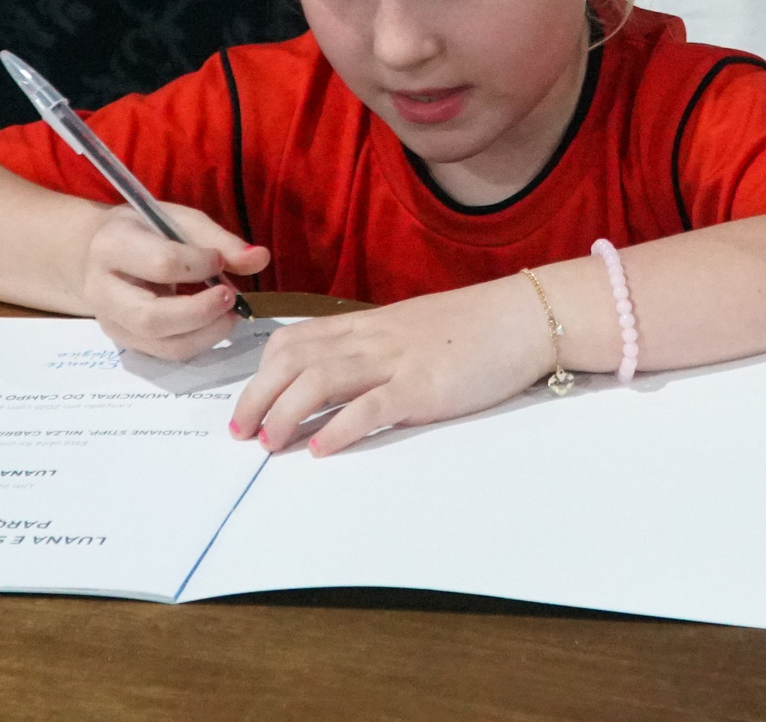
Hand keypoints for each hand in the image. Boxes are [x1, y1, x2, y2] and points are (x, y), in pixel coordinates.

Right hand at [80, 203, 268, 360]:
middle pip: (152, 317)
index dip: (200, 265)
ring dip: (206, 333)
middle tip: (232, 297)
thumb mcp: (178, 220)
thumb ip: (218, 239)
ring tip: (230, 313)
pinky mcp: (125, 342)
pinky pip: (166, 353)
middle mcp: (102, 289)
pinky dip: (198, 341)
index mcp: (112, 246)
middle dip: (201, 312)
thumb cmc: (144, 231)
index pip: (161, 264)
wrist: (98, 252)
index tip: (219, 260)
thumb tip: (260, 258)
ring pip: (161, 343)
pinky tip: (214, 323)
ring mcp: (111, 321)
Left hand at [229, 278, 552, 455]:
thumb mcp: (412, 331)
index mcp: (368, 327)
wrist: (524, 316)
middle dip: (258, 396)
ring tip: (269, 443)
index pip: (297, 340)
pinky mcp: (424, 387)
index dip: (263, 372)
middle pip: (295, 360)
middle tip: (241, 431)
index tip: (250, 401)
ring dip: (287, 413)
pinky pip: (371, 407)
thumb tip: (342, 380)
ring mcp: (397, 361)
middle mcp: (373, 340)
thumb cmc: (474, 328)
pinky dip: (340, 429)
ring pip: (321, 380)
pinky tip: (321, 449)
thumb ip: (376, 351)